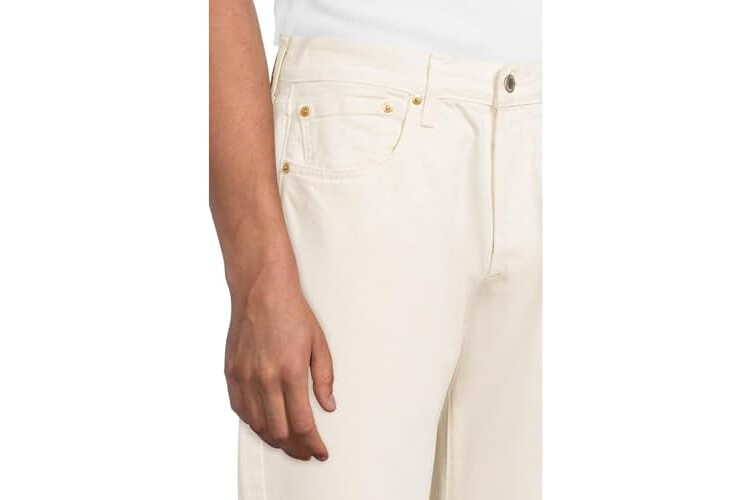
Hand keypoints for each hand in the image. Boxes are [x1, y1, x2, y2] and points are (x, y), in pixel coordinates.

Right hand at [224, 267, 335, 460]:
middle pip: (279, 431)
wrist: (261, 290)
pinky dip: (253, 423)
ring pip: (257, 424)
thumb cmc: (291, 312)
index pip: (302, 423)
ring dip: (274, 439)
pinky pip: (240, 409)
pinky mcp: (231, 372)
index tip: (319, 451)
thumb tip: (328, 405)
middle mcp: (265, 378)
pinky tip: (264, 424)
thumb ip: (324, 378)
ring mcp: (245, 377)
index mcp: (290, 372)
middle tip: (306, 451)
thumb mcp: (319, 344)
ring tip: (287, 442)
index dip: (313, 444)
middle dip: (295, 448)